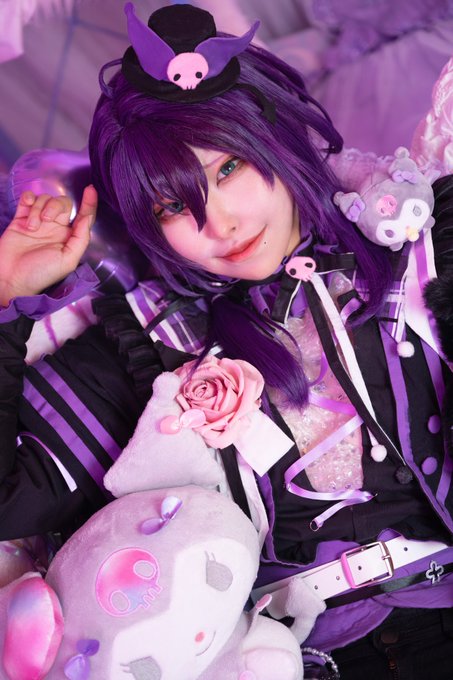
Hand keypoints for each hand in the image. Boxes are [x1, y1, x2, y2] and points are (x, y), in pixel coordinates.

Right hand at [0, 186, 96, 305]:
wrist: (11, 278)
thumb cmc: (41, 273)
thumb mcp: (67, 260)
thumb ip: (80, 238)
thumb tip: (87, 217)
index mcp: (68, 238)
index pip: (83, 216)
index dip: (89, 203)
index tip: (90, 190)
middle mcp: (55, 228)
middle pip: (62, 203)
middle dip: (55, 206)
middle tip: (45, 220)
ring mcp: (38, 222)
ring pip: (44, 199)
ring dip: (38, 209)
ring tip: (31, 228)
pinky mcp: (20, 218)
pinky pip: (28, 199)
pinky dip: (28, 198)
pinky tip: (25, 206)